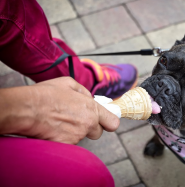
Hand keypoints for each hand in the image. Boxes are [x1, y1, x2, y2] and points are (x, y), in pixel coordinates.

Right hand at [0, 77, 119, 143]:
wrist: (27, 108)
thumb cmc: (46, 94)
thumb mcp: (68, 83)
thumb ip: (84, 92)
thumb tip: (89, 98)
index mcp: (92, 109)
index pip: (112, 122)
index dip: (109, 122)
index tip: (107, 122)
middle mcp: (88, 124)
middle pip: (97, 133)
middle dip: (90, 128)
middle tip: (76, 121)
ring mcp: (77, 136)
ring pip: (81, 138)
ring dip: (74, 132)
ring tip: (59, 122)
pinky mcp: (66, 145)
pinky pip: (68, 144)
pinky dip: (62, 139)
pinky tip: (52, 130)